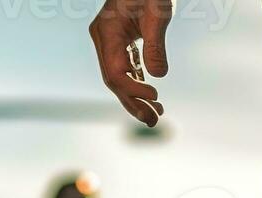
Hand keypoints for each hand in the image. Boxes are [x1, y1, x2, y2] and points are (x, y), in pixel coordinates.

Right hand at [90, 0, 171, 125]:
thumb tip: (158, 76)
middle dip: (133, 102)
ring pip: (118, 77)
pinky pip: (125, 69)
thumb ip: (155, 44)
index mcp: (106, 31)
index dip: (133, 88)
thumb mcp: (158, 14)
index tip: (156, 96)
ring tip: (157, 115)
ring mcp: (109, 41)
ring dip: (136, 98)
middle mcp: (103, 38)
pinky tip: (152, 98)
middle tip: (154, 120)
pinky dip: (137, 84)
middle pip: (113, 80)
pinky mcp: (120, 42)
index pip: (114, 71)